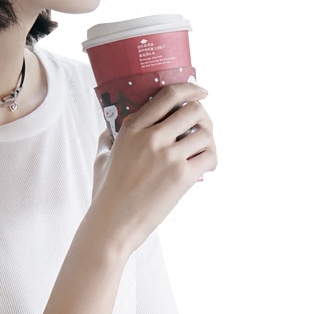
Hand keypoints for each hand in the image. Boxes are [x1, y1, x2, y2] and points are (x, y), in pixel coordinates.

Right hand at [93, 82, 216, 257]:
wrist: (112, 225)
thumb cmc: (105, 195)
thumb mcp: (102, 159)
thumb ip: (108, 140)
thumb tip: (110, 130)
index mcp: (132, 129)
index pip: (168, 96)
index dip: (189, 89)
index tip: (199, 91)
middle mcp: (151, 137)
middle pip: (193, 110)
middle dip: (203, 116)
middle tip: (202, 126)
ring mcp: (168, 156)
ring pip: (205, 133)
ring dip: (209, 140)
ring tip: (203, 150)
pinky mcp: (181, 176)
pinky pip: (210, 157)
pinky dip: (212, 159)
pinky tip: (206, 166)